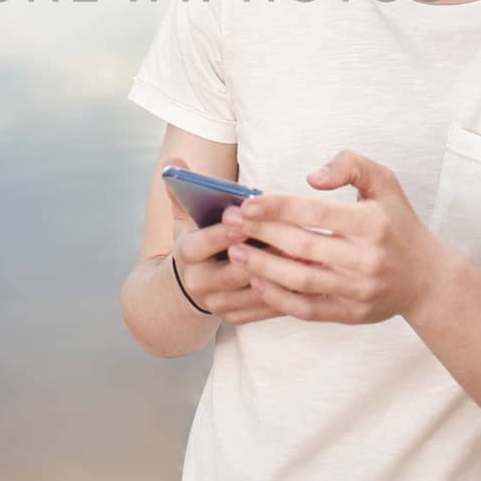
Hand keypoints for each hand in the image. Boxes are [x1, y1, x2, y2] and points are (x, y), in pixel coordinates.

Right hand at [163, 158, 292, 326]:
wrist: (192, 285)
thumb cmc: (198, 240)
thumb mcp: (185, 217)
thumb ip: (181, 189)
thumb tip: (173, 163)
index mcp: (186, 255)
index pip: (199, 246)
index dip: (220, 235)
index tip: (240, 221)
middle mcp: (199, 283)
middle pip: (231, 273)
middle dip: (258, 257)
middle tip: (288, 241)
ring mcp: (218, 304)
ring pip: (252, 294)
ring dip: (279, 278)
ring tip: (305, 260)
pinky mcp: (235, 317)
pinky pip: (263, 310)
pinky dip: (285, 296)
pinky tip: (307, 282)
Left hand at [221, 149, 439, 324]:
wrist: (426, 278)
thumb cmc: (398, 223)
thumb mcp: (385, 182)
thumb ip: (350, 165)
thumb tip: (312, 178)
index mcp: (372, 223)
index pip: (315, 213)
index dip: (277, 207)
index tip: (247, 203)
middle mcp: (366, 258)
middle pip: (302, 246)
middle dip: (260, 234)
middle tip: (229, 224)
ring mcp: (358, 290)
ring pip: (300, 280)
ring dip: (262, 266)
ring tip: (235, 253)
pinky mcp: (350, 314)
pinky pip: (307, 308)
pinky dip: (278, 297)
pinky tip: (256, 281)